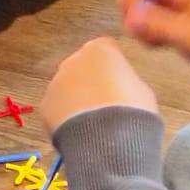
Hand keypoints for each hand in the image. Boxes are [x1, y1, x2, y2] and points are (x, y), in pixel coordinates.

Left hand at [42, 37, 157, 131]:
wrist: (111, 140)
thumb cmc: (133, 113)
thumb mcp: (142, 90)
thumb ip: (126, 79)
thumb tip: (122, 85)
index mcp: (99, 51)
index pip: (106, 48)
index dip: (114, 65)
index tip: (120, 78)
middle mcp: (73, 61)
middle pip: (83, 67)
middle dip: (92, 82)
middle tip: (108, 103)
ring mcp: (56, 82)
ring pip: (67, 88)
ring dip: (78, 100)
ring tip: (96, 122)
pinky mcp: (46, 105)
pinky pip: (57, 108)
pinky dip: (67, 118)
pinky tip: (82, 131)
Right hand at [119, 0, 189, 71]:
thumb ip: (159, 26)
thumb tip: (129, 18)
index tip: (126, 18)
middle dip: (133, 8)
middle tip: (134, 31)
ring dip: (140, 19)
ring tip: (150, 41)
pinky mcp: (171, 7)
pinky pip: (148, 10)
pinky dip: (147, 25)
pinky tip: (156, 41)